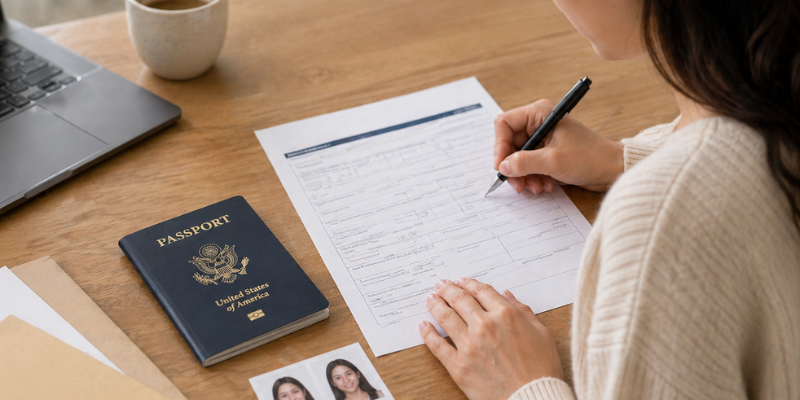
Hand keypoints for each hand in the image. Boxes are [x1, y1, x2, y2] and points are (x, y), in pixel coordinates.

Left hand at [419, 278, 562, 399]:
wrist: (533, 398)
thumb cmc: (541, 369)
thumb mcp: (541, 333)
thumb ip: (522, 311)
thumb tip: (507, 296)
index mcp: (505, 315)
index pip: (481, 291)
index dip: (469, 283)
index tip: (462, 282)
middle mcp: (484, 326)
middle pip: (460, 300)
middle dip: (448, 289)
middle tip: (441, 285)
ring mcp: (469, 346)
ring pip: (446, 317)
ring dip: (436, 305)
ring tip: (431, 299)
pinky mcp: (459, 366)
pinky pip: (437, 346)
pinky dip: (428, 333)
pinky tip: (424, 326)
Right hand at [494, 99, 624, 192]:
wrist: (612, 169)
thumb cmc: (590, 157)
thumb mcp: (552, 161)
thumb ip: (524, 163)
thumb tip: (503, 166)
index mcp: (540, 114)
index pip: (504, 124)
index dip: (500, 146)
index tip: (502, 166)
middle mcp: (539, 123)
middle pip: (509, 143)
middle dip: (513, 166)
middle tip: (518, 184)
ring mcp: (543, 138)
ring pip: (518, 157)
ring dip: (524, 175)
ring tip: (536, 187)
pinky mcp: (547, 152)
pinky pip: (529, 164)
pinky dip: (533, 177)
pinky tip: (545, 185)